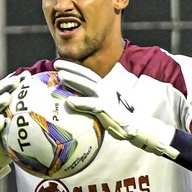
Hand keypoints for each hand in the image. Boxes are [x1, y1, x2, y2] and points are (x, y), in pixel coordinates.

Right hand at [0, 73, 27, 189]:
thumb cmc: (13, 143)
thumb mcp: (24, 130)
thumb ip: (32, 118)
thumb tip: (51, 108)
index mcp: (2, 108)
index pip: (7, 91)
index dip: (15, 82)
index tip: (27, 75)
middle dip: (6, 86)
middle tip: (17, 80)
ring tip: (7, 97)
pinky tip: (1, 120)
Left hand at [55, 60, 179, 159]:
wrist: (136, 127)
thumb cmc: (117, 119)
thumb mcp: (103, 107)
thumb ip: (91, 102)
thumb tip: (73, 103)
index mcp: (103, 87)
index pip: (87, 74)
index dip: (74, 68)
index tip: (60, 64)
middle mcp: (105, 89)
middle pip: (86, 75)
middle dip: (71, 68)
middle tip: (56, 64)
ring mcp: (107, 97)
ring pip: (88, 86)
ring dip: (74, 80)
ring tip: (61, 76)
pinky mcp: (108, 109)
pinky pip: (92, 105)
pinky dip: (81, 102)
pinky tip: (70, 101)